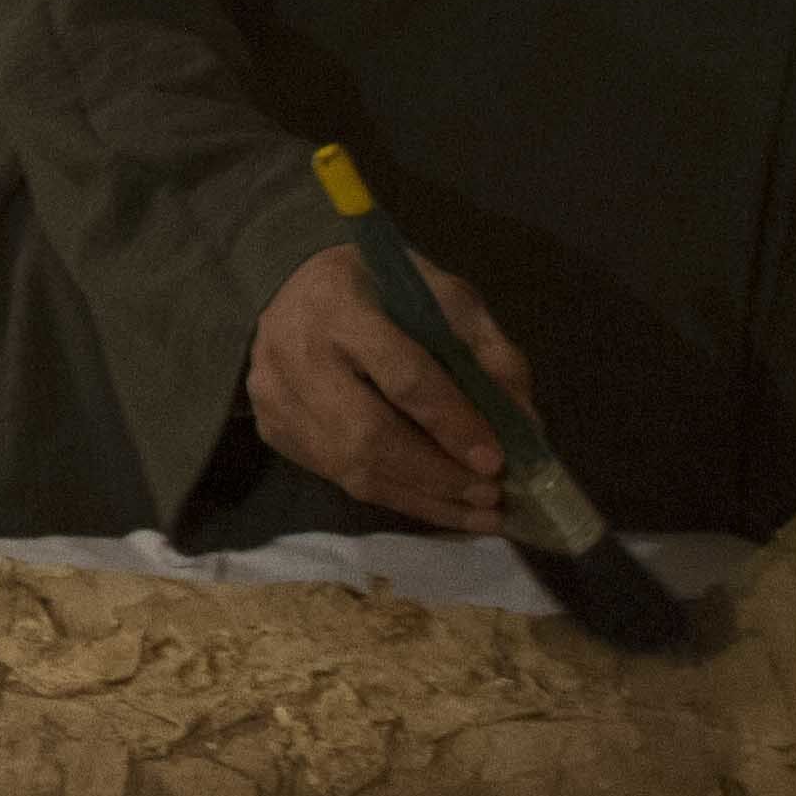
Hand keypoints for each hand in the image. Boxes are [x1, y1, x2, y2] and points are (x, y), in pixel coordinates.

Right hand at [248, 241, 541, 536]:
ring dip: (421, 498)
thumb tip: (524, 425)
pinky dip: (393, 496)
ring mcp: (275, 395)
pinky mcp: (271, 427)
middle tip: (489, 496)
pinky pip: (335, 477)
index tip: (495, 460)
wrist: (289, 282)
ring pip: (350, 468)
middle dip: (437, 474)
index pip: (402, 376)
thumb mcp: (442, 294)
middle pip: (369, 434)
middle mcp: (296, 352)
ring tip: (476, 513)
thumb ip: (486, 350)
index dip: (451, 423)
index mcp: (342, 305)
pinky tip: (435, 503)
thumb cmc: (378, 286)